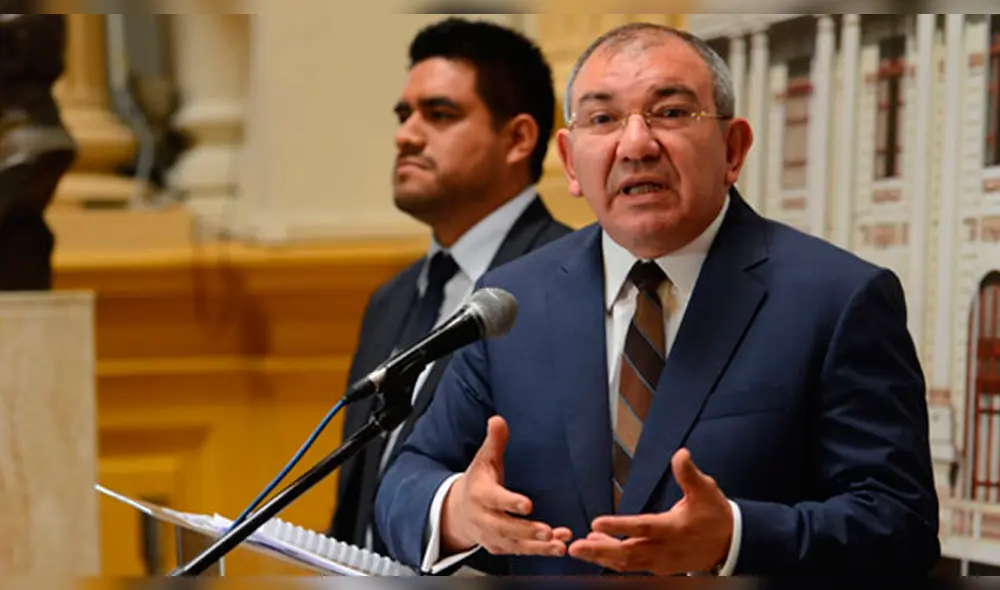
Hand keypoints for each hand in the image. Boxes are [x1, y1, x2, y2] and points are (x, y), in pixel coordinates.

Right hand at [441, 415, 571, 556]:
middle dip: (527, 531)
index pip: (494, 499)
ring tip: (559, 544)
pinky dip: (538, 551)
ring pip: (514, 544)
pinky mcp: (499, 546)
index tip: (527, 505)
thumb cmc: (478, 482)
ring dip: (537, 546)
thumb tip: (497, 420)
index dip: (509, 502)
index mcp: (479, 493)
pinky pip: (519, 551)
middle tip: (549, 531)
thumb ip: (494, 441)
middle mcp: (483, 517)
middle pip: (504, 527)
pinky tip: (557, 547)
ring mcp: (490, 535)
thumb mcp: (484, 459)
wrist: (458, 511)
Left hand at [568, 448, 732, 574]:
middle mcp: (664, 549)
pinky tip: (596, 551)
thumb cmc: (715, 515)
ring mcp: (661, 562)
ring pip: (627, 563)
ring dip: (602, 557)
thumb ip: (689, 474)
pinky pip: (632, 568)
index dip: (619, 526)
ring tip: (580, 549)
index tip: (597, 522)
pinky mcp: (659, 569)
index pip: (643, 527)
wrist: (730, 544)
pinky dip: (613, 562)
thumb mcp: (706, 490)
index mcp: (673, 528)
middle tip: (576, 546)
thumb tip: (680, 454)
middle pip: (628, 552)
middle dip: (600, 549)